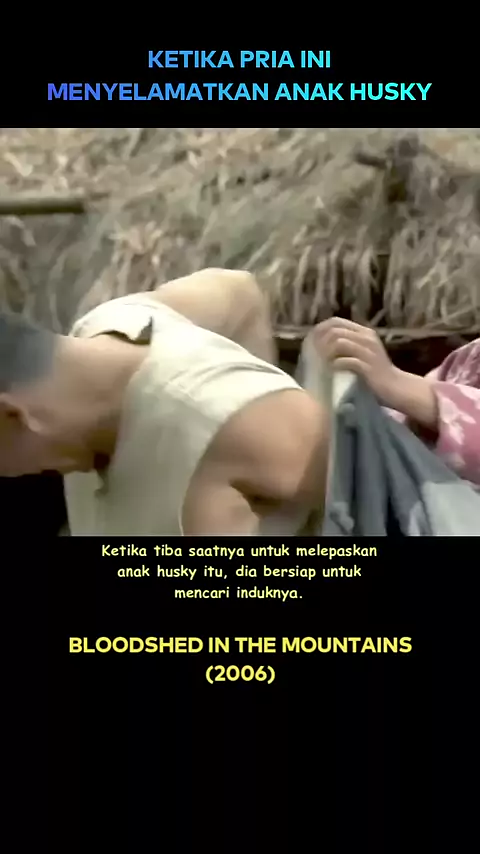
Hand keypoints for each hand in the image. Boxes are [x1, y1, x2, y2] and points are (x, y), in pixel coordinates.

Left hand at [310, 317, 438, 429]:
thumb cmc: (375, 373)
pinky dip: (335, 365)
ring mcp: (368, 352)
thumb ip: (347, 345)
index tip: (310, 342)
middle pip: (335, 330)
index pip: (336, 321)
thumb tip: (321, 344)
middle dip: (319, 342)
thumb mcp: (362, 353)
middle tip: (312, 355)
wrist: (395, 387)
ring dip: (325, 353)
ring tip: (320, 363)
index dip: (319, 330)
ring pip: (339, 343)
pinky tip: (331, 372)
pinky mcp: (368, 367)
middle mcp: (367, 338)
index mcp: (364, 332)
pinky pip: (346, 361)